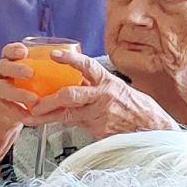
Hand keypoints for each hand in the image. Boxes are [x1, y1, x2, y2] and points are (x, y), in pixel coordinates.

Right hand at [0, 42, 43, 170]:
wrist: (12, 113)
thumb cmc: (29, 90)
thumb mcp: (37, 78)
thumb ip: (48, 71)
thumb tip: (76, 67)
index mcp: (11, 62)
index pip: (9, 51)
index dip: (15, 50)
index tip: (24, 51)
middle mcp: (0, 73)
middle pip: (3, 66)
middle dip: (16, 68)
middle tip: (30, 73)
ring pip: (0, 88)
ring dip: (17, 93)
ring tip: (33, 99)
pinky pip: (3, 107)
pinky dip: (17, 112)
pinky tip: (28, 115)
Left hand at [25, 50, 178, 140]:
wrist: (154, 129)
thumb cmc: (138, 109)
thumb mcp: (118, 90)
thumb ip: (97, 88)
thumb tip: (76, 86)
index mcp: (108, 82)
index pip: (87, 66)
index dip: (69, 60)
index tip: (53, 55)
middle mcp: (104, 96)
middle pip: (70, 95)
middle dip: (48, 100)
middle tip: (34, 103)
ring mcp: (102, 115)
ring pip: (68, 115)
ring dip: (48, 116)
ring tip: (33, 117)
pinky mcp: (100, 131)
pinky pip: (77, 127)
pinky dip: (63, 127)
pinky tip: (50, 126)